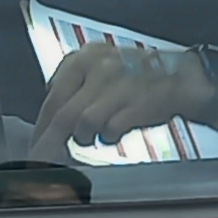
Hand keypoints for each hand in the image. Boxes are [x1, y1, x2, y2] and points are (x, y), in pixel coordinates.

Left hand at [29, 40, 186, 157]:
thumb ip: (73, 79)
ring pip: (83, 123)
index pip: (53, 96)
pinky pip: (109, 129)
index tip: (36, 144)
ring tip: (90, 138)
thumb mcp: (100, 62)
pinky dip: (107, 136)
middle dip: (51, 142)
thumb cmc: (138, 74)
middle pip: (63, 113)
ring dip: (83, 137)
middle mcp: (98, 67)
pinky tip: (112, 135)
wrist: (181, 75)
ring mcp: (117, 85)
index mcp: (85, 57)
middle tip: (45, 159)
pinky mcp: (135, 104)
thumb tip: (49, 104)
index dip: (42, 126)